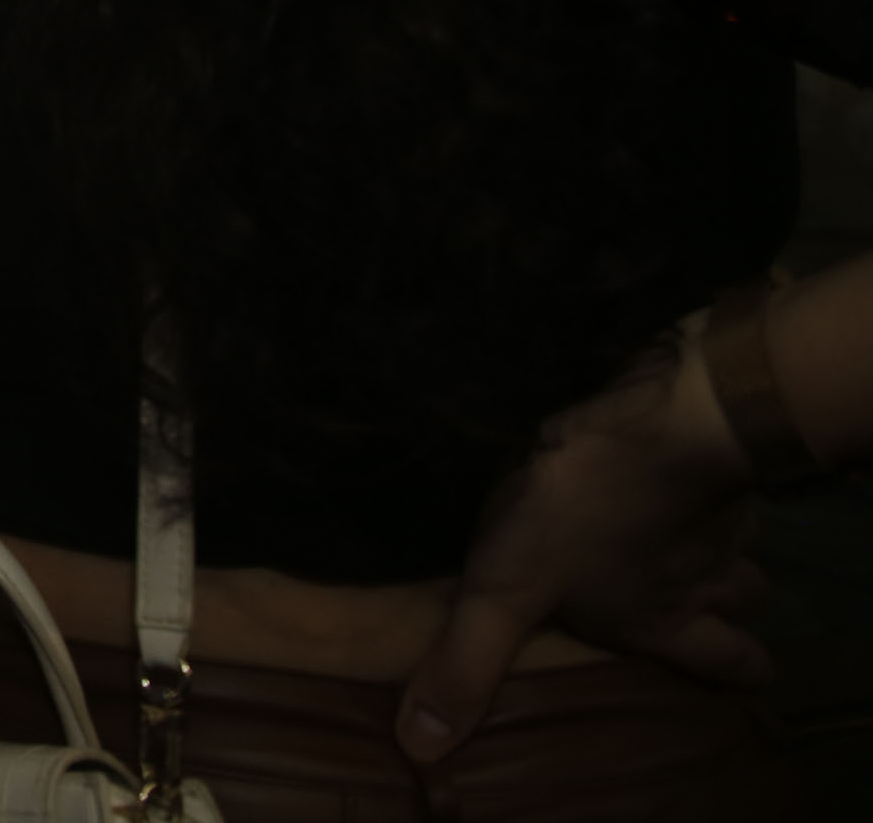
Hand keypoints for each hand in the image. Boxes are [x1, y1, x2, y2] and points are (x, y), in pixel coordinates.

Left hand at [398, 318, 765, 762]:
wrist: (658, 420)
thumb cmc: (583, 515)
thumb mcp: (505, 592)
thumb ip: (466, 663)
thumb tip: (422, 747)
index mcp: (664, 620)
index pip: (729, 663)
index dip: (737, 671)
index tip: (742, 674)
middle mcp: (706, 575)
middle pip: (745, 601)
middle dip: (732, 608)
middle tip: (713, 603)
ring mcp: (719, 512)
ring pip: (736, 542)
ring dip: (716, 544)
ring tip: (681, 536)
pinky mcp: (713, 451)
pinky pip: (718, 479)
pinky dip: (697, 482)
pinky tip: (663, 467)